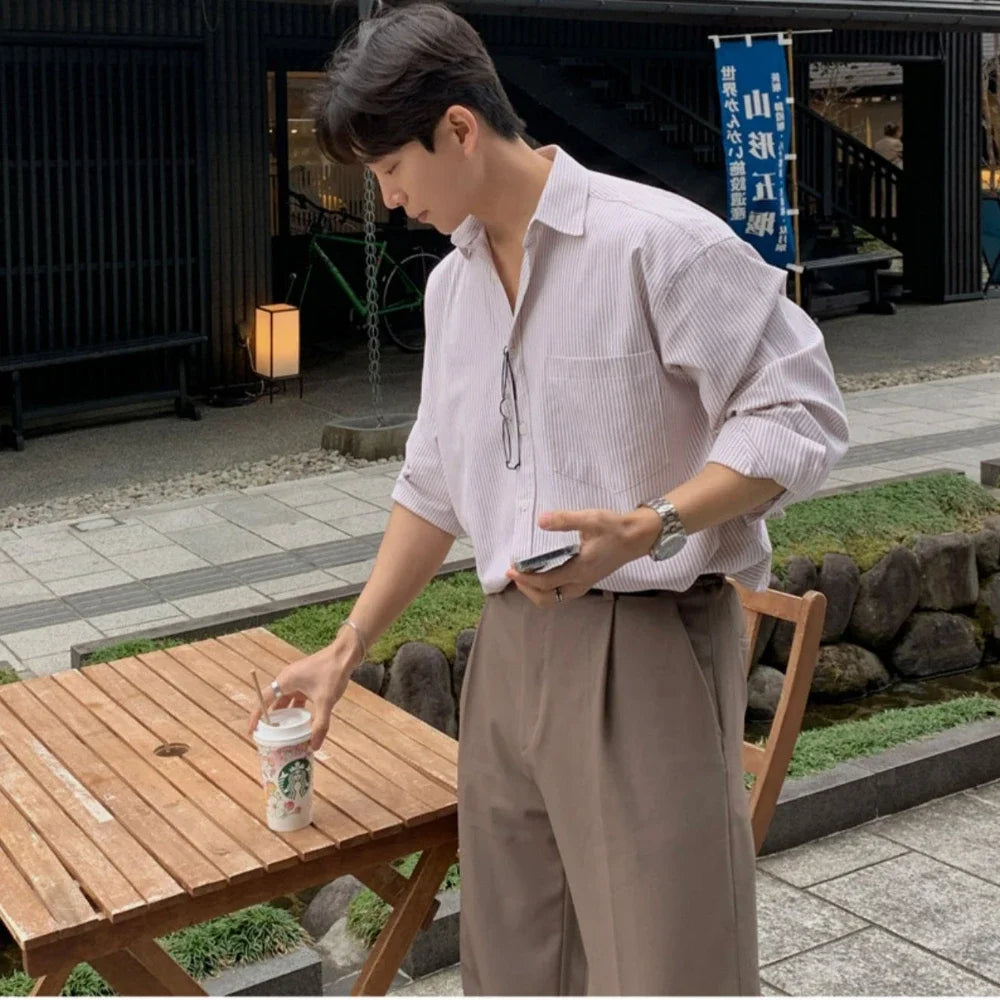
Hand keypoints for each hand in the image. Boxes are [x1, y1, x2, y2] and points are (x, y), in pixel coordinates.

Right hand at [246, 641, 355, 750]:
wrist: (345, 654)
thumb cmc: (332, 672)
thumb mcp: (325, 701)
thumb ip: (320, 724)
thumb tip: (314, 747)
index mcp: (285, 681)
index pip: (263, 701)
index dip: (257, 718)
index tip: (253, 733)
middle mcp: (287, 680)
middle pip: (274, 703)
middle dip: (273, 720)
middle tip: (272, 738)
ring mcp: (298, 680)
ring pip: (287, 701)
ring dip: (287, 716)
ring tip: (287, 733)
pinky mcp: (307, 681)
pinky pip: (297, 698)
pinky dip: (298, 710)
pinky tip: (305, 722)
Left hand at [505, 506, 661, 607]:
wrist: (637, 537)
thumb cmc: (615, 528)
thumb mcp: (590, 519)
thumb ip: (564, 520)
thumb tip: (540, 520)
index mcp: (580, 569)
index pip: (546, 582)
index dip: (525, 578)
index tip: (511, 568)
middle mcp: (581, 582)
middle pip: (547, 598)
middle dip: (527, 589)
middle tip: (515, 573)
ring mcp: (584, 583)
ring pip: (554, 598)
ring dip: (536, 591)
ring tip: (524, 574)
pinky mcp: (586, 581)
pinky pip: (561, 592)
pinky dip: (546, 588)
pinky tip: (541, 572)